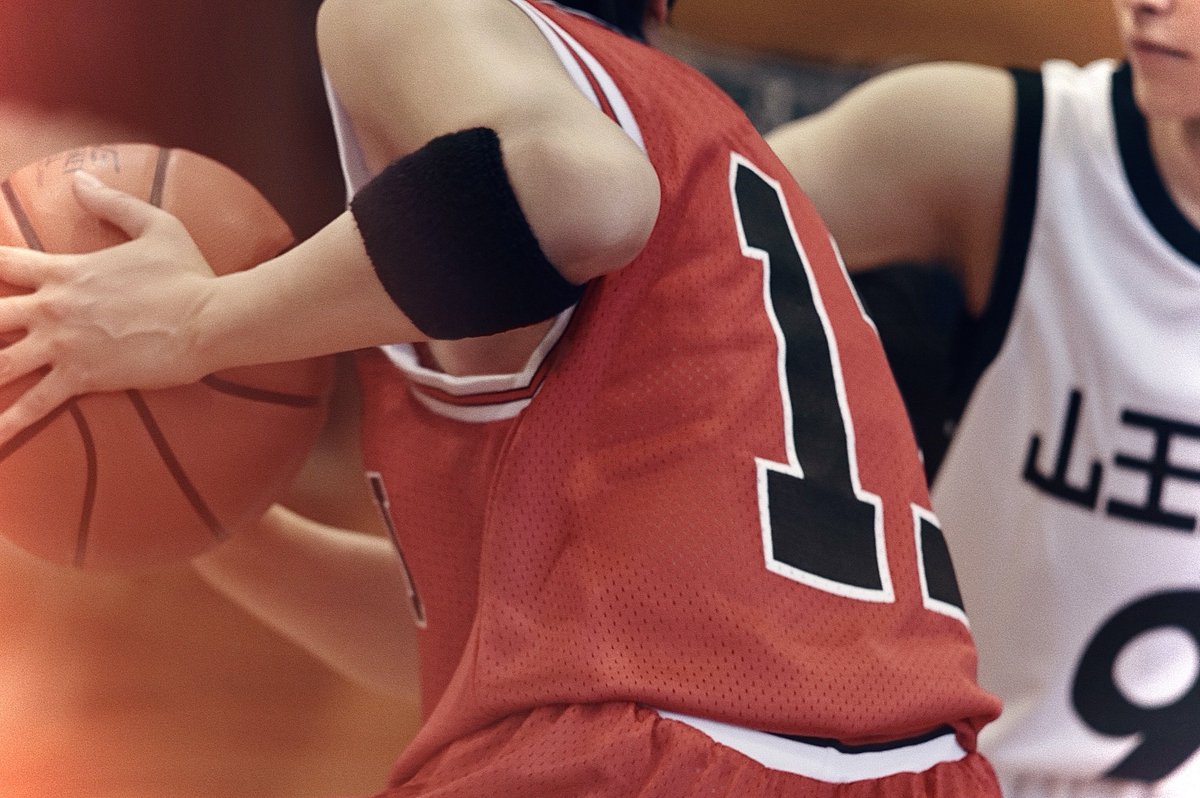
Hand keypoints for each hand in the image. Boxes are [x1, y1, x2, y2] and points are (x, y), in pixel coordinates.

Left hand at [0, 170, 218, 447]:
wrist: (210, 319)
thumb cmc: (189, 273)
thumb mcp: (155, 225)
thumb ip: (112, 203)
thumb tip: (81, 179)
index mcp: (65, 271)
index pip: (1, 261)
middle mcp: (53, 307)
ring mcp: (63, 345)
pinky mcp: (82, 377)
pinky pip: (35, 404)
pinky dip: (9, 423)